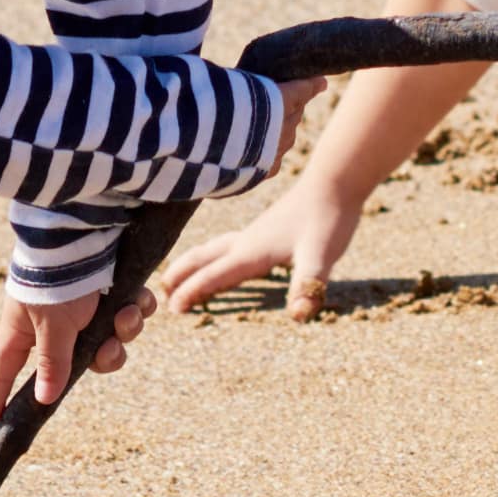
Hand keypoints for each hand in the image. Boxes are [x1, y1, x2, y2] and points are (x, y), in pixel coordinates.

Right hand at [0, 282, 155, 425]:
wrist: (89, 228)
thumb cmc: (59, 276)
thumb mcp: (54, 324)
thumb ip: (51, 362)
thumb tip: (43, 400)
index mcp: (24, 327)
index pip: (3, 372)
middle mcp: (51, 319)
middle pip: (75, 362)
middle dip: (101, 357)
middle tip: (109, 350)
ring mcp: (81, 304)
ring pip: (108, 339)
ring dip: (123, 330)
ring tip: (129, 312)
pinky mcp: (108, 288)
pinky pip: (126, 313)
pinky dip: (135, 308)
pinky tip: (139, 296)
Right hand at [148, 174, 366, 323]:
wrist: (337, 182)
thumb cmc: (328, 218)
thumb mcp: (322, 256)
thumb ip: (308, 284)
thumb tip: (298, 314)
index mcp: (253, 251)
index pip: (215, 275)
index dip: (192, 292)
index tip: (172, 309)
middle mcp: (249, 241)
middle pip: (205, 257)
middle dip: (182, 273)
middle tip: (160, 291)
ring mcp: (256, 233)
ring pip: (215, 248)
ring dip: (194, 261)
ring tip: (179, 273)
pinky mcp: (267, 228)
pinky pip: (229, 244)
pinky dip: (215, 254)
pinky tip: (226, 256)